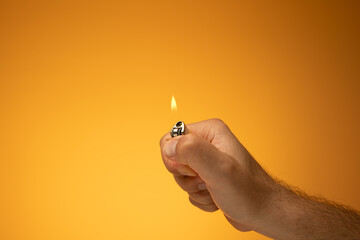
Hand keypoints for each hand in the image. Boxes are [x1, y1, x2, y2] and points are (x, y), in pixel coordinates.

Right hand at [159, 119, 277, 231]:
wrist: (264, 213)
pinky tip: (217, 198)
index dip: (175, 159)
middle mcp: (208, 143)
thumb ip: (192, 151)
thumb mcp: (219, 168)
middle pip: (173, 159)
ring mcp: (207, 161)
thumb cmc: (248, 191)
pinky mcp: (208, 177)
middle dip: (187, 178)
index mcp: (209, 131)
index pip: (170, 139)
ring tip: (215, 190)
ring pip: (180, 177)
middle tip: (207, 181)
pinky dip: (201, 198)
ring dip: (195, 191)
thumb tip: (168, 145)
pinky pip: (190, 189)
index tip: (194, 170)